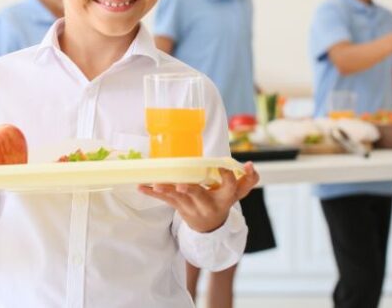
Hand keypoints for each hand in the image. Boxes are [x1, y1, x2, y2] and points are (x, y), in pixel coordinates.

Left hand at [138, 162, 258, 232]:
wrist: (209, 227)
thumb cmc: (223, 202)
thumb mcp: (237, 193)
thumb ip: (247, 179)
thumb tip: (250, 164)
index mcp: (224, 199)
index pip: (229, 188)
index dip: (227, 178)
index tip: (223, 166)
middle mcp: (207, 205)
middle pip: (199, 196)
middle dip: (190, 191)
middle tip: (182, 185)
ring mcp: (190, 207)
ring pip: (177, 198)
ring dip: (166, 191)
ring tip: (156, 184)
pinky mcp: (177, 207)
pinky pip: (164, 200)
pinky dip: (152, 193)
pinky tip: (141, 187)